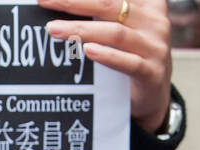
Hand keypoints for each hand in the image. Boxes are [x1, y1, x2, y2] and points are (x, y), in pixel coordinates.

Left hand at [39, 0, 172, 132]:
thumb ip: (102, 9)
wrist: (154, 90)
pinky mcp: (152, 72)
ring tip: (53, 29)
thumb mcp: (123, 23)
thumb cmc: (132, 51)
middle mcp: (154, 20)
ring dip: (81, 29)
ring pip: (115, 33)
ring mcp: (155, 46)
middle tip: (45, 1)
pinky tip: (88, 51)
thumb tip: (64, 2)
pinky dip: (107, 56)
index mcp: (148, 1)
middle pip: (108, 4)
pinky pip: (128, 62)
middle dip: (73, 1)